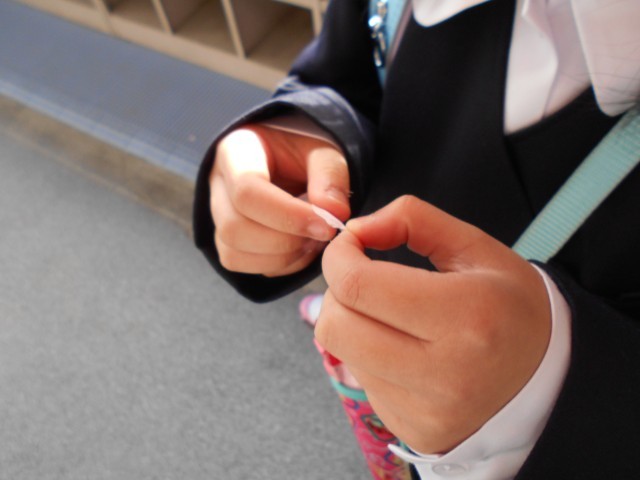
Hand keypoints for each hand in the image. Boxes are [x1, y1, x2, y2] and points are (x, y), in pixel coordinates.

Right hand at [209, 125, 349, 275]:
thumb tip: (334, 212)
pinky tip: (300, 249)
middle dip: (285, 241)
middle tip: (323, 233)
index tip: (327, 226)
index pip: (247, 190)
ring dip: (283, 256)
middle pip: (234, 227)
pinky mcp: (225, 241)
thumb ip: (331, 176)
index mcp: (237, 151)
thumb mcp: (324, 152)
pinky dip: (277, 266)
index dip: (288, 215)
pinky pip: (241, 265)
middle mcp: (217, 184)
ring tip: (314, 239)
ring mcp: (217, 215)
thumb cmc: (304, 156)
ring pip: (233, 252)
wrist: (290, 165)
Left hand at [316, 195, 550, 452]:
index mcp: (466, 315)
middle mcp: (445, 373)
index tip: (350, 244)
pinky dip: (370, 357)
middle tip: (364, 278)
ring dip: (353, 324)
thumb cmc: (508, 304)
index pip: (358, 285)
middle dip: (337, 291)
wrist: (547, 378)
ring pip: (342, 354)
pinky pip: (363, 383)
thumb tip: (354, 230)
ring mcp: (428, 411)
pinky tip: (404, 351)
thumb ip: (412, 220)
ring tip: (391, 316)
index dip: (338, 256)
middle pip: (335, 326)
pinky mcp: (415, 432)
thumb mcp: (475, 246)